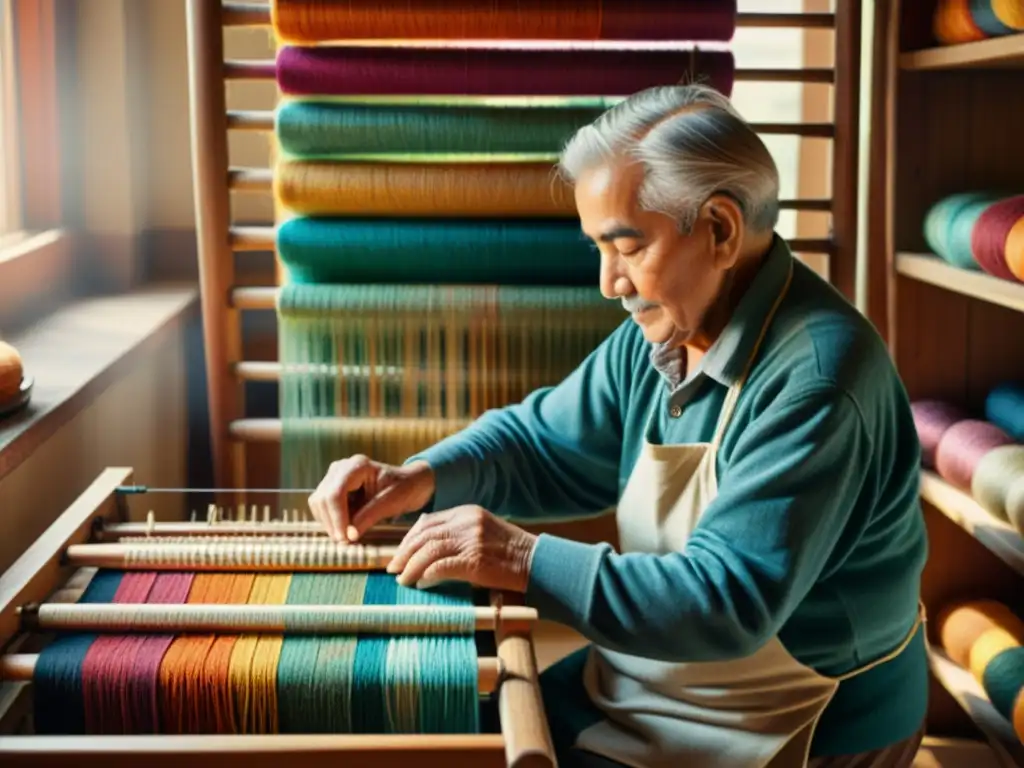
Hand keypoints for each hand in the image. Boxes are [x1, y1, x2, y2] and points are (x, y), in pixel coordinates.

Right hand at [308, 455, 435, 541]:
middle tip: (346, 542)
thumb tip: (349, 536)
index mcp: (357, 466)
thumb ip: (369, 517)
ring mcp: (334, 477)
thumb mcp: (390, 503)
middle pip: (323, 498)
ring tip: (347, 536)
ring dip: (329, 523)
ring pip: (318, 503)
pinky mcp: (332, 488)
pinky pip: (322, 507)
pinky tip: (345, 528)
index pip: (335, 493)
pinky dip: (330, 521)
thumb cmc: (403, 489)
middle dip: (332, 523)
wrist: (408, 483)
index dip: (337, 518)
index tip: (345, 537)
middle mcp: (341, 468)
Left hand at [386, 505, 537, 592]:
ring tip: (403, 579)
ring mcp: (471, 540)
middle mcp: (467, 522)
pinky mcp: (475, 560)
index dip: (409, 538)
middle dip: (404, 553)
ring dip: (411, 567)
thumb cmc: (509, 552)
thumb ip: (457, 530)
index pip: (427, 522)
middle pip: (424, 535)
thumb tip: (426, 535)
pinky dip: (427, 575)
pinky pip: (441, 567)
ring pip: (429, 550)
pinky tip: (422, 584)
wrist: (537, 562)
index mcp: (467, 512)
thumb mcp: (483, 530)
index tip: (399, 553)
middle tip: (393, 568)